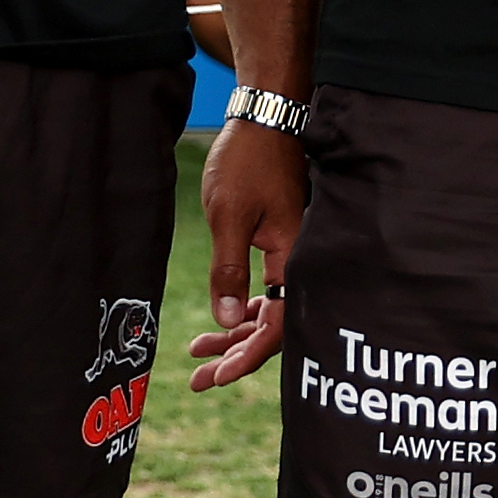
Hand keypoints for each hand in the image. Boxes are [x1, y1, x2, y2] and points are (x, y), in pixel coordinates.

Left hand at [187, 115, 302, 389]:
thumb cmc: (247, 162)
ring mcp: (290, 251)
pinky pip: (265, 287)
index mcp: (293, 255)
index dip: (250, 354)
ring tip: (200, 356)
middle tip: (202, 380)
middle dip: (239, 355)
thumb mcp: (229, 217)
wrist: (264, 117)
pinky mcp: (279, 241)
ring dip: (237, 334)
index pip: (279, 322)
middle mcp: (298, 258)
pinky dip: (242, 307)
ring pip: (268, 307)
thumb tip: (229, 320)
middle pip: (275, 323)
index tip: (220, 376)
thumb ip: (230, 271)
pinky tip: (219, 320)